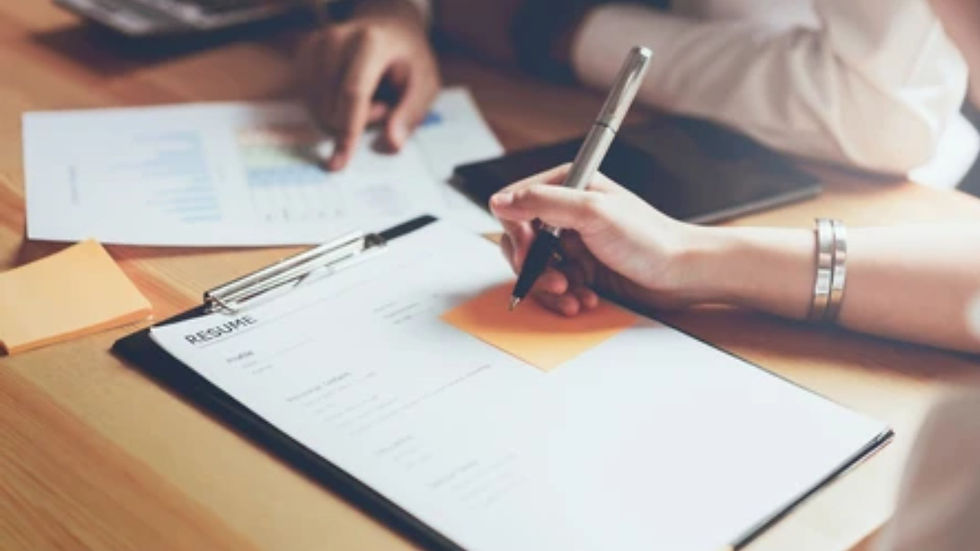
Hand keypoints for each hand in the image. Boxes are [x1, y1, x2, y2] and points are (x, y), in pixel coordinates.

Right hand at [299, 0, 439, 169]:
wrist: (389, 29)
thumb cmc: (408, 62)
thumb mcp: (424, 86)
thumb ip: (410, 115)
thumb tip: (391, 145)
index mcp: (370, 43)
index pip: (353, 94)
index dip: (347, 132)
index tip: (339, 164)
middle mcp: (336, 39)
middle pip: (332, 108)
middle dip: (358, 122)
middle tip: (383, 105)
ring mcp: (316, 45)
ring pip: (317, 109)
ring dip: (343, 116)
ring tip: (368, 95)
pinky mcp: (304, 54)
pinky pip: (310, 103)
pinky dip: (330, 108)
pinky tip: (347, 91)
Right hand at [489, 165, 714, 315]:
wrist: (682, 272)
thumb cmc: (649, 238)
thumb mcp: (592, 212)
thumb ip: (542, 202)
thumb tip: (499, 201)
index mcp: (567, 186)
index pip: (515, 205)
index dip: (516, 232)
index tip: (530, 252)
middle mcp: (566, 213)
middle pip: (519, 241)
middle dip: (534, 268)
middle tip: (557, 280)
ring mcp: (572, 243)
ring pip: (535, 268)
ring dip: (550, 287)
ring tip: (574, 295)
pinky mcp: (581, 268)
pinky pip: (553, 285)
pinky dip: (564, 296)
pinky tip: (584, 298)